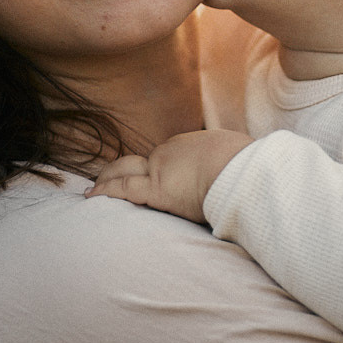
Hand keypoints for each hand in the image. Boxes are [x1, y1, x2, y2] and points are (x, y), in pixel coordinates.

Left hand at [87, 129, 252, 222]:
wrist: (245, 169)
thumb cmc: (250, 168)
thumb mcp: (242, 160)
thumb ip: (234, 167)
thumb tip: (247, 175)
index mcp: (193, 145)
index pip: (167, 157)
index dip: (155, 167)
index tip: (151, 174)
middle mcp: (171, 153)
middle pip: (140, 159)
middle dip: (124, 167)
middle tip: (111, 174)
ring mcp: (161, 168)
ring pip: (124, 170)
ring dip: (108, 177)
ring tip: (95, 187)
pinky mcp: (156, 189)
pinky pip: (122, 189)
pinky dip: (105, 191)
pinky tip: (91, 196)